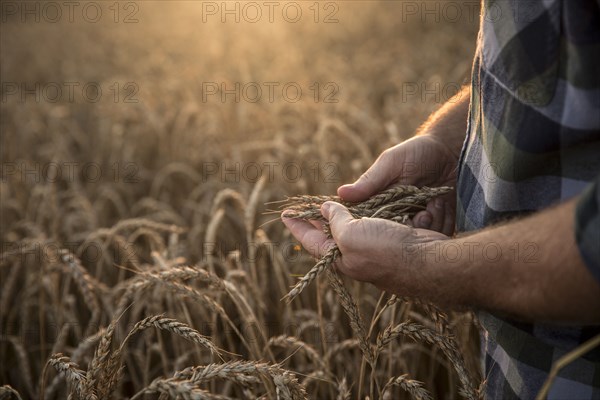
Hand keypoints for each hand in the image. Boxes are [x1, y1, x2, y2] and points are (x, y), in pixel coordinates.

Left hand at [282, 201, 447, 294]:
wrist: (431, 261)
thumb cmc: (387, 250)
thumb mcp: (352, 235)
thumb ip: (336, 222)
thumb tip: (326, 209)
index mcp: (341, 258)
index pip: (311, 242)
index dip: (297, 226)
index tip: (285, 214)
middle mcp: (356, 257)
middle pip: (331, 238)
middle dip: (317, 223)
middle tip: (306, 209)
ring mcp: (376, 251)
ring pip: (353, 231)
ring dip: (342, 217)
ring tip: (331, 205)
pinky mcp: (395, 242)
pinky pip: (373, 227)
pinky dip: (365, 215)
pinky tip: (363, 207)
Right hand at [338, 135, 457, 234]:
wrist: (451, 150)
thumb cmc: (417, 152)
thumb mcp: (390, 164)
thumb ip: (369, 182)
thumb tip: (340, 194)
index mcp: (379, 204)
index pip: (371, 225)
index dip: (379, 228)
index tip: (393, 219)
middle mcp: (397, 217)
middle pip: (396, 239)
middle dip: (409, 227)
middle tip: (421, 212)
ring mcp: (418, 222)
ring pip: (418, 239)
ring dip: (429, 223)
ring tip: (434, 203)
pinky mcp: (439, 224)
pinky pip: (438, 235)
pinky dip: (442, 221)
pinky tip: (443, 204)